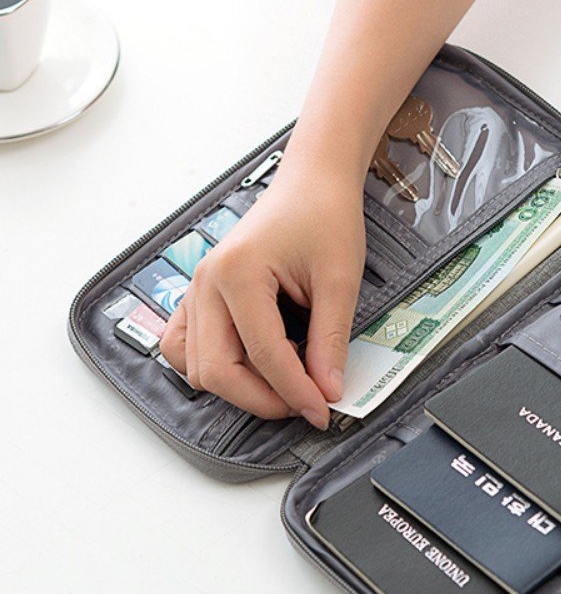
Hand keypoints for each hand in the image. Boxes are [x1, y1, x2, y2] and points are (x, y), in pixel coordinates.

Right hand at [159, 163, 364, 429]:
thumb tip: (327, 391)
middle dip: (261, 399)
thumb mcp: (340, 279)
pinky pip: (187, 344)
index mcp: (239, 272)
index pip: (263, 355)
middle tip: (306, 404)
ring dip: (237, 386)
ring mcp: (197, 287)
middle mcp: (207, 282)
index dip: (296, 391)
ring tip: (284, 382)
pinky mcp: (200, 293)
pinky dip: (214, 365)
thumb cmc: (325, 217)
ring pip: (195, 365)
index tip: (323, 411)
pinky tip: (254, 365)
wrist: (313, 182)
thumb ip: (330, 339)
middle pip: (216, 370)